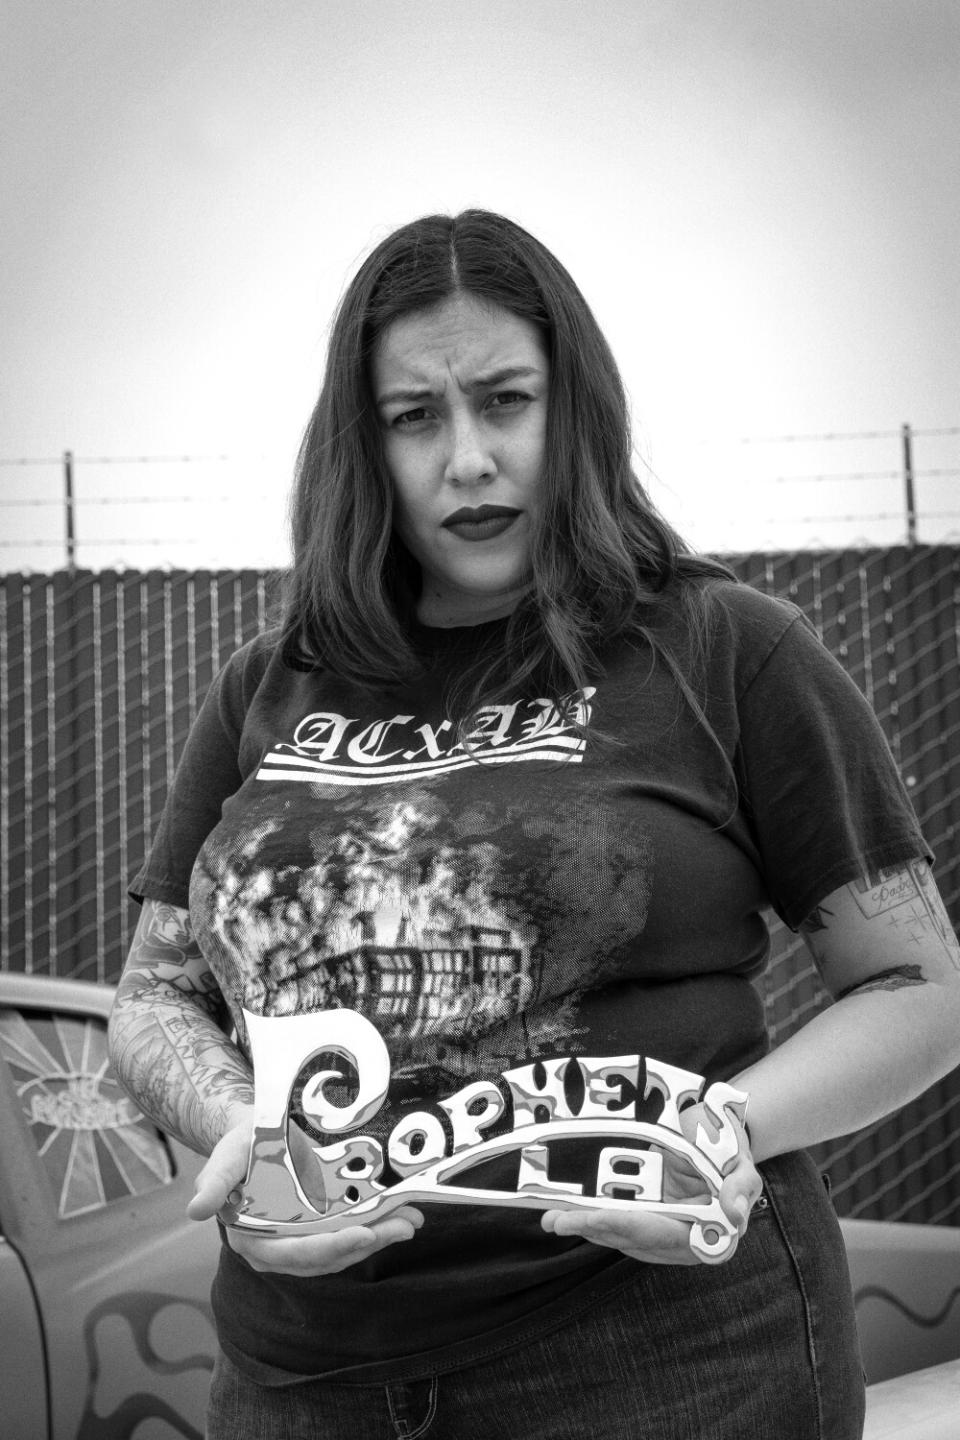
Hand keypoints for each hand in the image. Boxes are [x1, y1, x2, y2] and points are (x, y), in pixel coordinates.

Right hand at [187, 1111, 423, 1275]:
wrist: (256, 1133)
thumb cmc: (240, 1144)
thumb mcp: (226, 1155)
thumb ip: (214, 1182)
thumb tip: (196, 1209)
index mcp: (252, 1239)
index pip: (293, 1253)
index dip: (328, 1248)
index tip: (361, 1234)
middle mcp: (279, 1249)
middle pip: (326, 1257)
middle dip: (366, 1243)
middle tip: (402, 1227)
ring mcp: (303, 1242)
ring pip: (344, 1249)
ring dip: (380, 1237)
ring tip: (411, 1221)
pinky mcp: (321, 1230)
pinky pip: (350, 1235)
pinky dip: (377, 1227)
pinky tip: (402, 1216)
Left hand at [540, 1100, 761, 1265]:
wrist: (724, 1139)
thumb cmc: (735, 1151)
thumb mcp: (744, 1164)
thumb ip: (741, 1188)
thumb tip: (734, 1215)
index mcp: (711, 1234)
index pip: (664, 1235)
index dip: (629, 1227)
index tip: (597, 1218)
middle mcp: (685, 1241)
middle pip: (634, 1239)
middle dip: (596, 1230)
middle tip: (559, 1220)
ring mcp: (665, 1232)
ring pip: (622, 1235)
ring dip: (587, 1228)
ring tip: (554, 1218)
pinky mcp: (651, 1219)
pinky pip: (620, 1222)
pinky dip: (594, 1219)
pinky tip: (570, 1213)